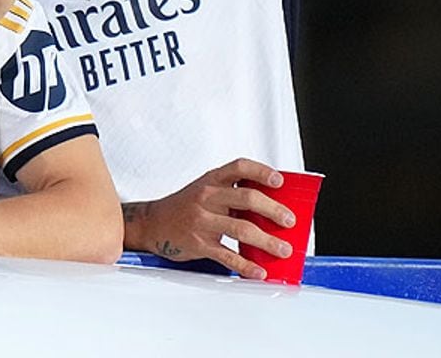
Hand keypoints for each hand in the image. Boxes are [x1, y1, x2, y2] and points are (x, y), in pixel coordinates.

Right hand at [120, 158, 293, 279]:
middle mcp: (207, 197)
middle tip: (289, 221)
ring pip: (241, 229)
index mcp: (211, 181)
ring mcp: (202, 221)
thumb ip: (231, 194)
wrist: (150, 223)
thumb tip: (269, 208)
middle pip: (247, 198)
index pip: (239, 168)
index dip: (262, 172)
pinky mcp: (198, 244)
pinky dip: (246, 266)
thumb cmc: (183, 207)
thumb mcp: (204, 190)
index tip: (280, 181)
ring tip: (283, 249)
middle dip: (274, 210)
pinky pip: (227, 256)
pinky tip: (259, 271)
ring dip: (267, 241)